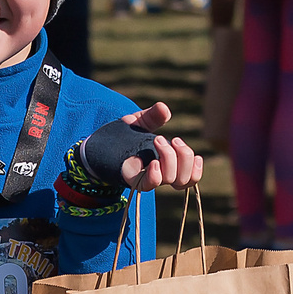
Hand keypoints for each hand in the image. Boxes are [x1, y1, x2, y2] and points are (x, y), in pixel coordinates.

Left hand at [84, 103, 202, 189]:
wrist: (96, 144)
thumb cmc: (121, 136)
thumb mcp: (139, 122)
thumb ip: (152, 116)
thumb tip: (164, 109)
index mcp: (165, 164)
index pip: (189, 178)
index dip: (196, 169)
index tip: (193, 152)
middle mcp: (157, 174)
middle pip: (184, 179)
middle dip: (184, 156)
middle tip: (174, 138)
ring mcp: (144, 177)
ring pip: (170, 179)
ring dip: (170, 158)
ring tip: (158, 139)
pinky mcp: (130, 179)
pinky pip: (148, 185)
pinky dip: (155, 174)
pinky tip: (154, 162)